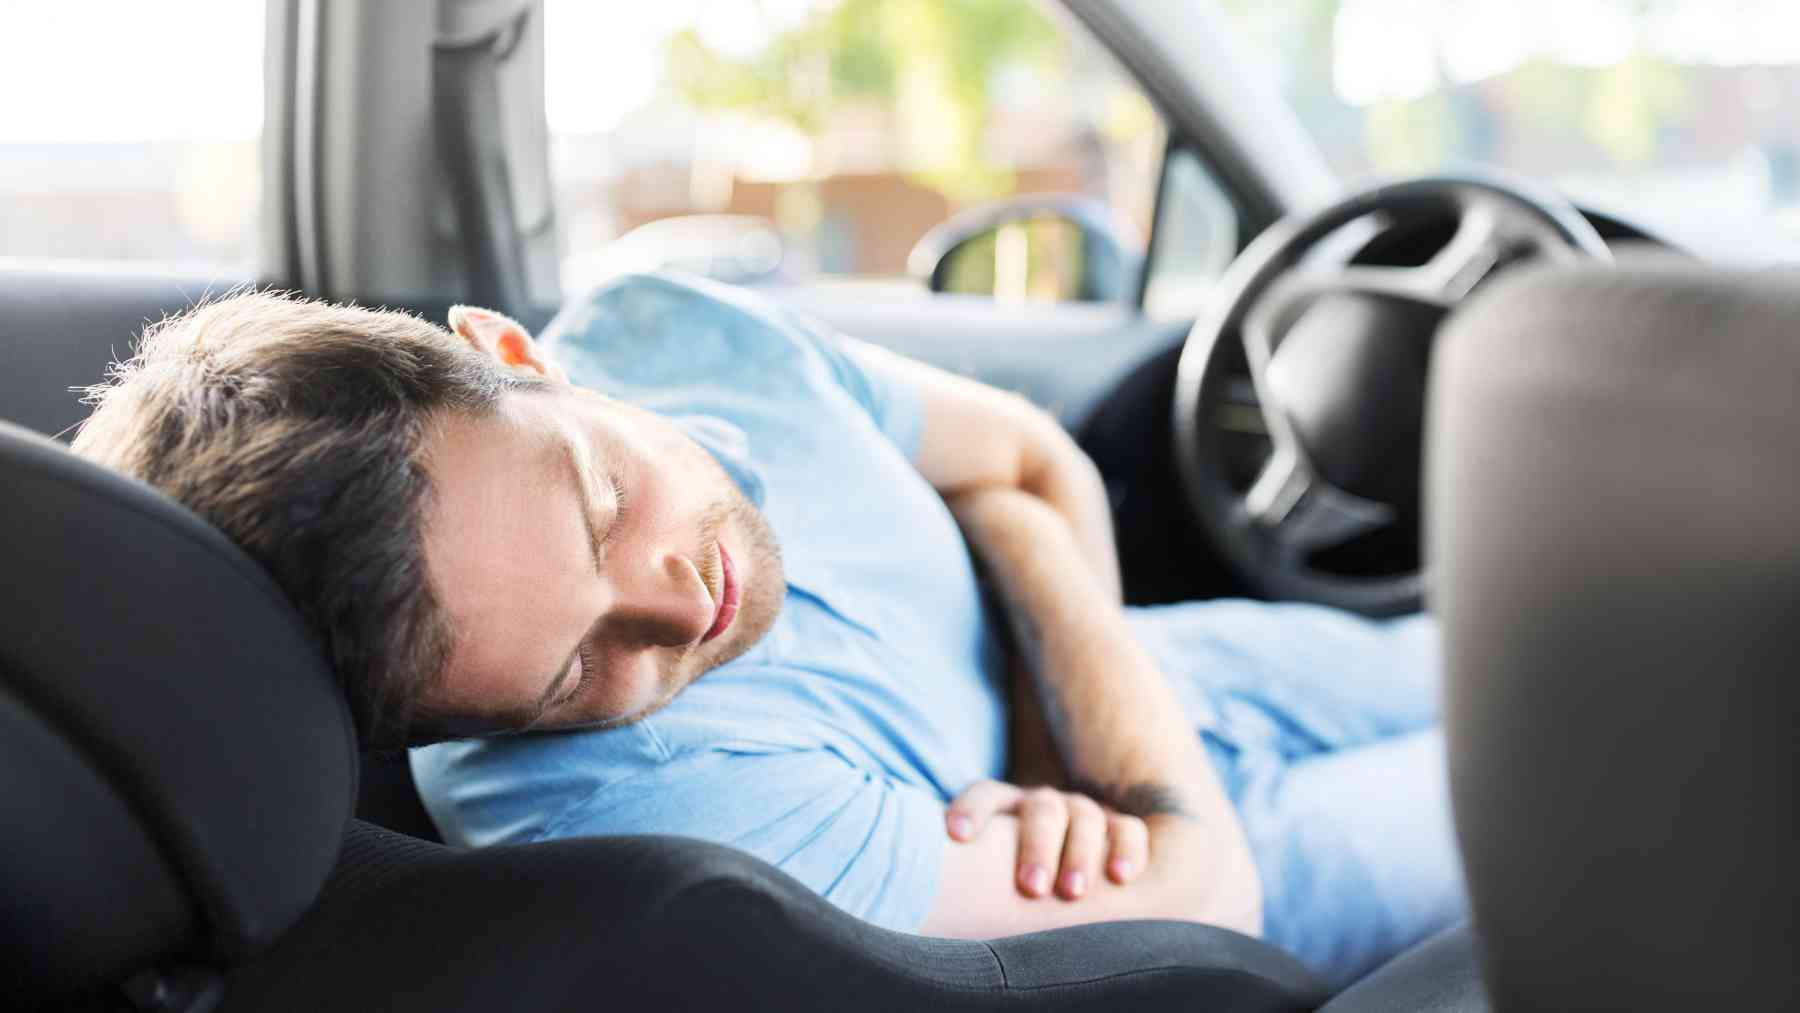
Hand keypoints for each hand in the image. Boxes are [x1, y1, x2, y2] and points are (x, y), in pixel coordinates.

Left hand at [946, 780, 1147, 899]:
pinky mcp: (1118, 828)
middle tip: (1031, 889)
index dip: (971, 809)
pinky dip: (1126, 848)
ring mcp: (1082, 813)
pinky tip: (1120, 876)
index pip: (985, 795)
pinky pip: (1128, 829)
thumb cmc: (1004, 889)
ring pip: (1084, 817)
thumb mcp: (983, 879)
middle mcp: (1042, 805)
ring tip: (1072, 893)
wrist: (1062, 884)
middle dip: (1036, 847)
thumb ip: (967, 882)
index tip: (957, 834)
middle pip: (1040, 811)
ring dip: (1079, 853)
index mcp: (1004, 809)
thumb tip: (925, 908)